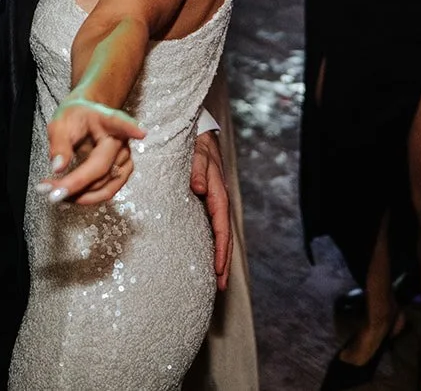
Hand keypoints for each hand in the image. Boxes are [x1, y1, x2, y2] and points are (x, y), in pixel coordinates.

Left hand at [41, 97, 146, 205]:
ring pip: (105, 184)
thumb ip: (58, 144)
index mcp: (106, 119)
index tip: (140, 133)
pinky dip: (87, 196)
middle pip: (101, 167)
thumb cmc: (74, 119)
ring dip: (79, 194)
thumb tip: (58, 168)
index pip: (119, 122)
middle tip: (49, 191)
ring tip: (54, 192)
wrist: (87, 117)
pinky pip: (107, 190)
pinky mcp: (123, 172)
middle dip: (75, 183)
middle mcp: (122, 139)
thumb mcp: (60, 124)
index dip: (130, 128)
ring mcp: (126, 157)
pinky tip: (69, 195)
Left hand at [189, 129, 231, 289]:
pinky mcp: (207, 202)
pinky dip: (213, 244)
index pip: (220, 226)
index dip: (220, 249)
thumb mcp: (197, 153)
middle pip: (224, 236)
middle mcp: (219, 201)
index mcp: (218, 193)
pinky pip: (212, 227)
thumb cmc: (196, 144)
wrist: (200, 134)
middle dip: (223, 262)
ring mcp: (214, 203)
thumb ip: (199, 169)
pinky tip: (207, 256)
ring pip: (219, 234)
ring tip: (217, 280)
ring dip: (219, 257)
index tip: (218, 269)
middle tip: (220, 286)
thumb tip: (200, 190)